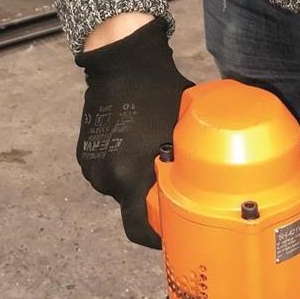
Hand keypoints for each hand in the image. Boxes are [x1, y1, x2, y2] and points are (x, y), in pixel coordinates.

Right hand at [75, 17, 191, 247]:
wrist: (122, 61)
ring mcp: (92, 165)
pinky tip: (135, 146)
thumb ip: (193, 162)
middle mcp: (107, 176)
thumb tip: (215, 186)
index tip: (171, 235)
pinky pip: (108, 171)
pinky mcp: (84, 153)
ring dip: (135, 181)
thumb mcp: (188, 130)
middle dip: (149, 202)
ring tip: (151, 159)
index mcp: (131, 175)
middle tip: (170, 190)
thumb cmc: (161, 93)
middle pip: (131, 208)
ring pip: (120, 188)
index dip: (156, 237)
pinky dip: (122, 166)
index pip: (138, 229)